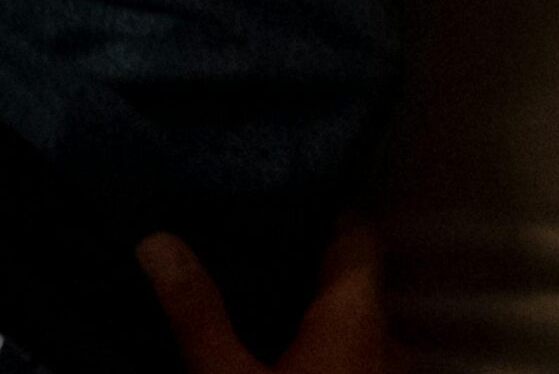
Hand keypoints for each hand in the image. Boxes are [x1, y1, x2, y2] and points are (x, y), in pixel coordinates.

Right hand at [137, 220, 388, 373]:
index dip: (325, 216)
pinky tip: (295, 369)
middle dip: (311, 280)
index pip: (355, 237)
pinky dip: (333, 360)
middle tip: (261, 266)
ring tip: (269, 319)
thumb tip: (161, 246)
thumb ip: (198, 312)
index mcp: (359, 317)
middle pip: (357, 286)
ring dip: (322, 326)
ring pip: (362, 332)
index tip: (289, 205)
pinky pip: (362, 365)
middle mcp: (393, 342)